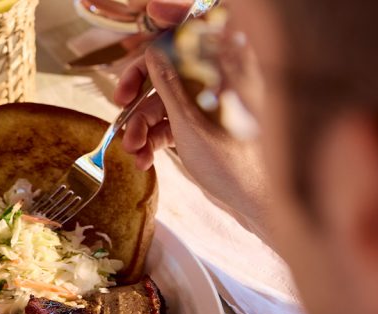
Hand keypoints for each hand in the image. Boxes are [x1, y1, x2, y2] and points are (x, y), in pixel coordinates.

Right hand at [114, 46, 275, 248]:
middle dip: (139, 114)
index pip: (171, 53)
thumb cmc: (233, 162)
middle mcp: (213, 85)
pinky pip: (169, 128)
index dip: (142, 71)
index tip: (123, 96)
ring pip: (162, 110)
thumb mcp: (191, 122)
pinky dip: (154, 142)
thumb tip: (152, 51)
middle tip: (126, 138)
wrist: (253, 199)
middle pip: (162, 85)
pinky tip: (144, 161)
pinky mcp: (202, 129)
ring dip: (142, 132)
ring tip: (136, 156)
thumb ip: (170, 85)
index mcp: (220, 72)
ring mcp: (206, 108)